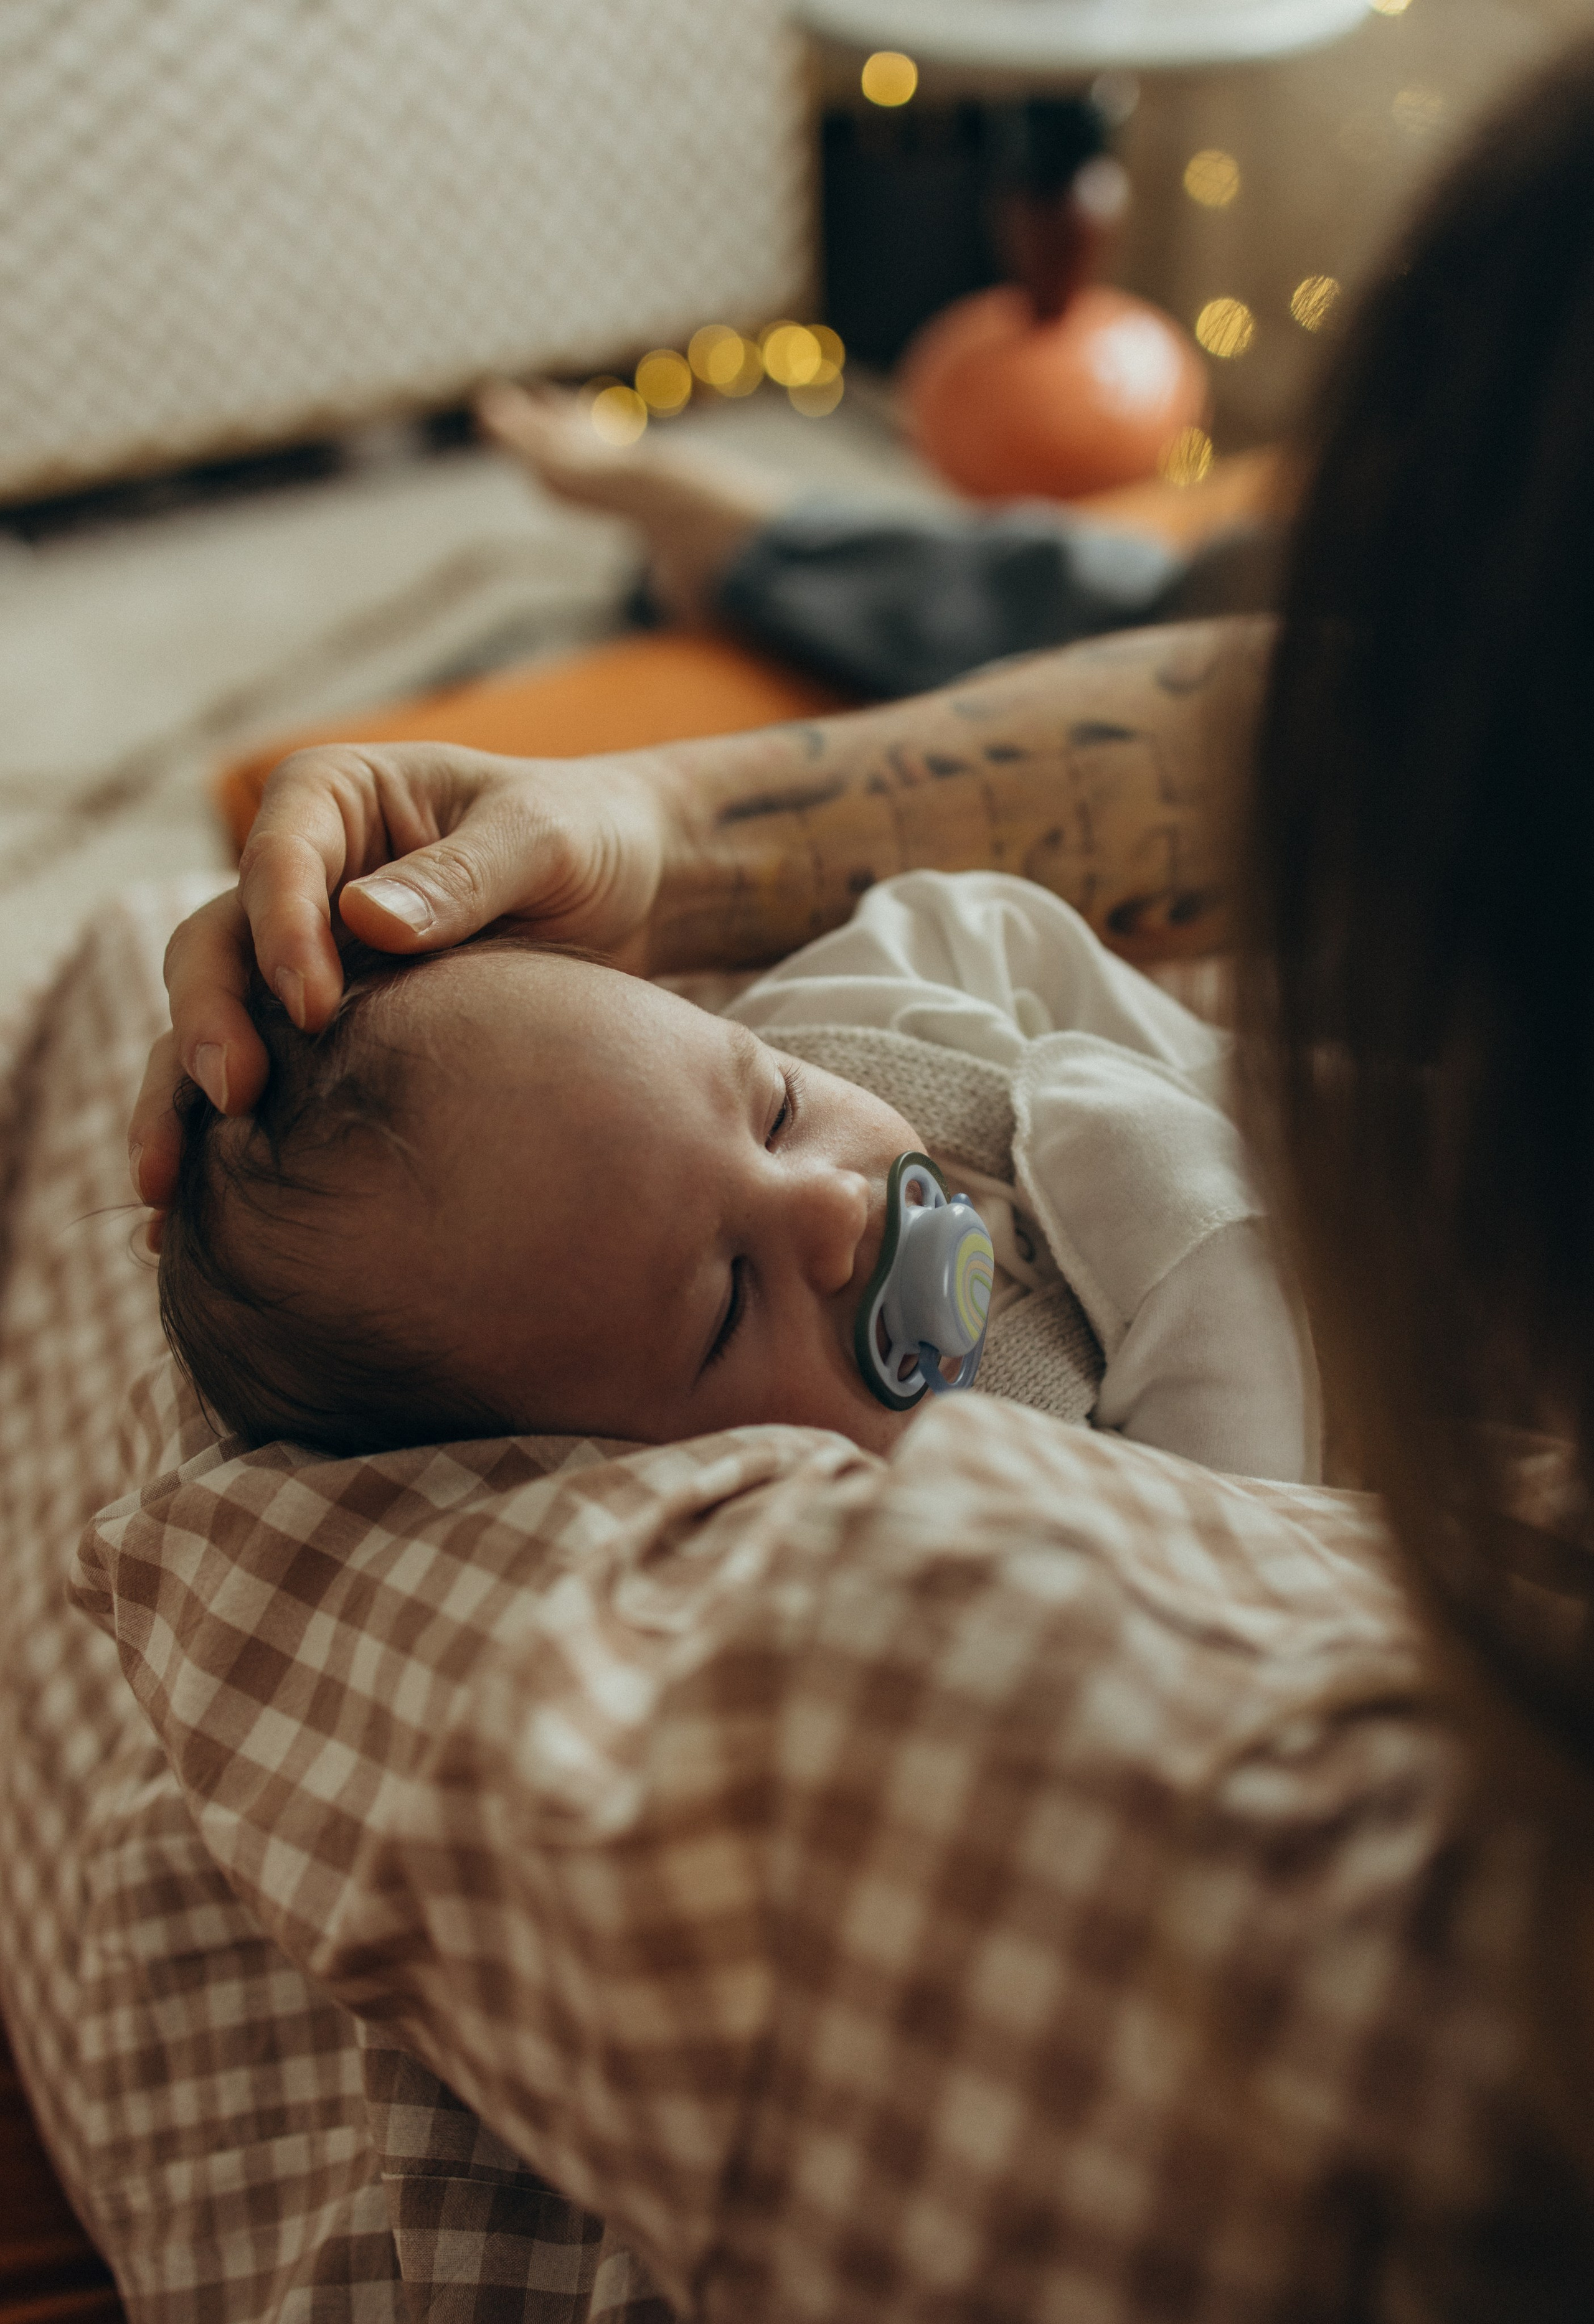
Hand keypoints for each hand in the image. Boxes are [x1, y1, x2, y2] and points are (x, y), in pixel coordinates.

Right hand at [129, 739, 669, 1210]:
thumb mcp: (542, 840)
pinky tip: (184, 1220)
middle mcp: (293, 876)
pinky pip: (252, 1078)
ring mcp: (296, 956)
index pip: (276, 862)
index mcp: (331, 799)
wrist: (627, 890)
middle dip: (207, 1022)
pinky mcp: (316, 1030)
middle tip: (230, 1096)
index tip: (312, 1008)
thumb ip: (463, 875)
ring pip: (211, 1021)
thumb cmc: (582, 839)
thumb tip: (367, 921)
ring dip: (179, 1097)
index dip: (281, 935)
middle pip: (213, 946)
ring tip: (165, 1182)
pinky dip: (212, 1141)